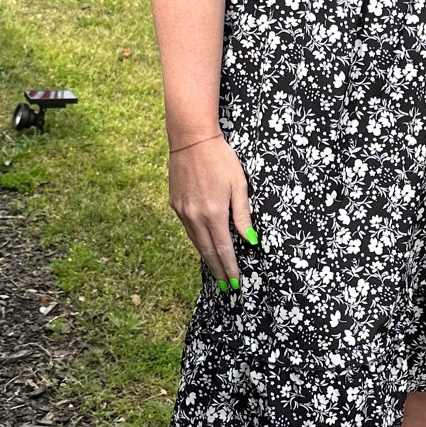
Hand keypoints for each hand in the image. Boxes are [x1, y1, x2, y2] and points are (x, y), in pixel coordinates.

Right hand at [168, 134, 254, 287]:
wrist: (191, 139)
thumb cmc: (221, 158)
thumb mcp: (239, 184)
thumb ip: (243, 214)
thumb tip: (250, 240)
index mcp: (214, 213)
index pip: (224, 249)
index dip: (230, 267)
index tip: (235, 283)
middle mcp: (195, 217)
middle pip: (208, 251)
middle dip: (218, 270)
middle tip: (226, 286)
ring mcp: (182, 212)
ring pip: (196, 242)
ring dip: (207, 258)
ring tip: (216, 271)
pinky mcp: (175, 204)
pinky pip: (188, 230)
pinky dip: (197, 242)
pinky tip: (204, 246)